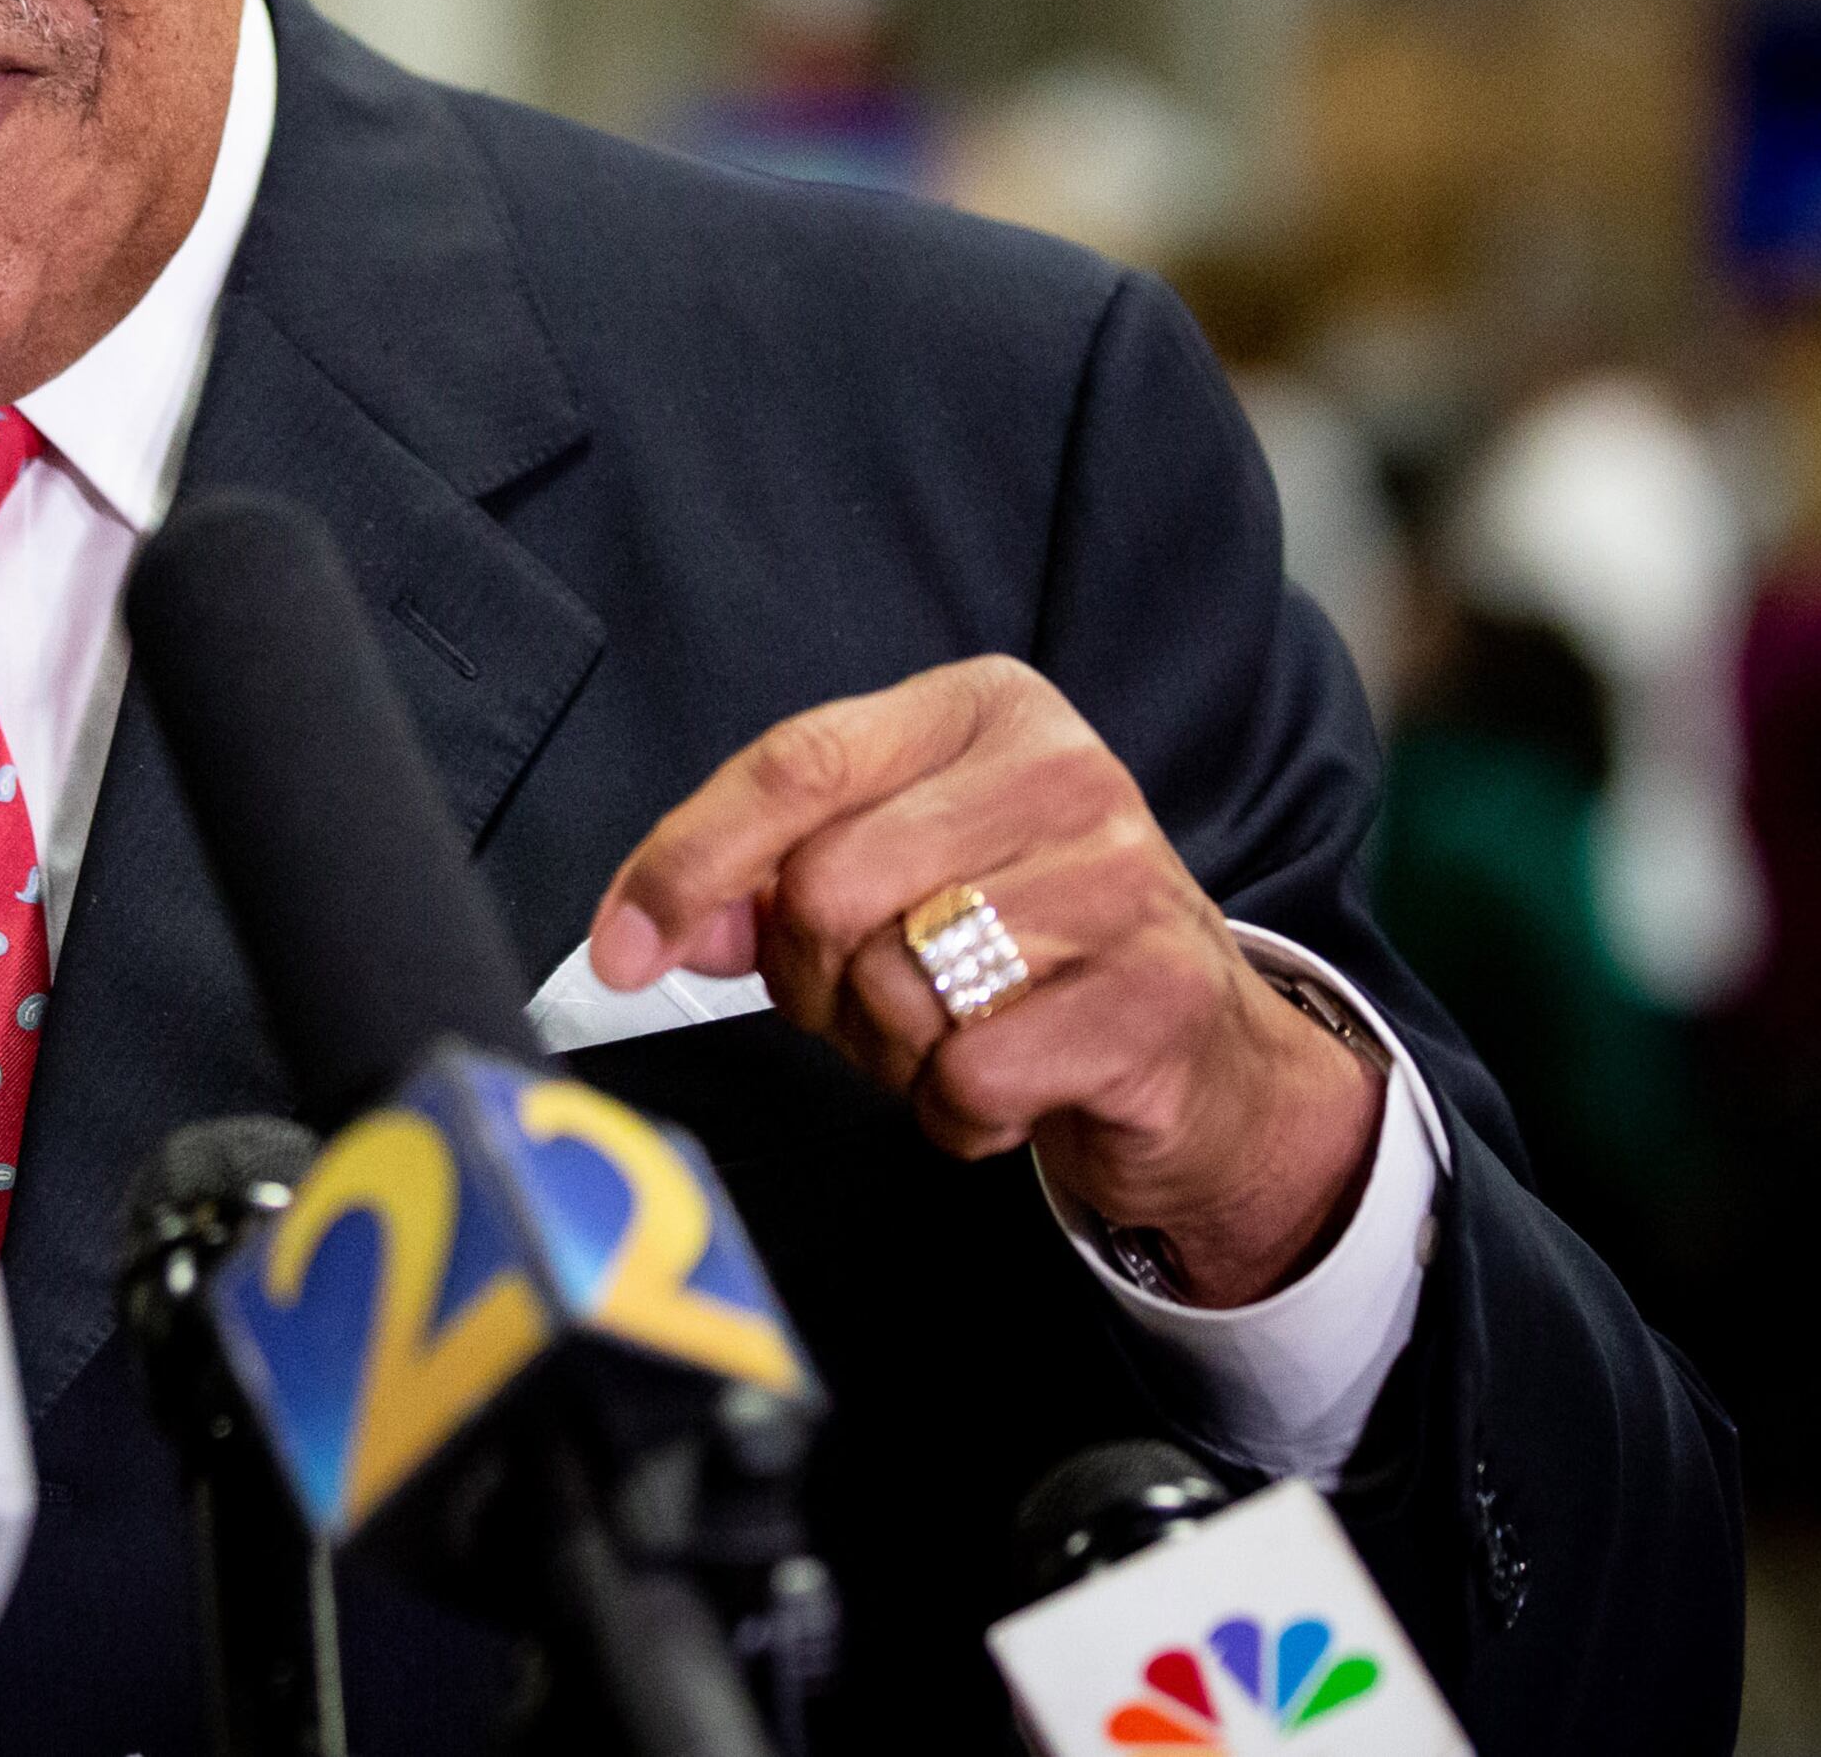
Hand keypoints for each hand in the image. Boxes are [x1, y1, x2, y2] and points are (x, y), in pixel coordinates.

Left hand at [586, 656, 1380, 1305]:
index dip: (689, 864)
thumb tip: (644, 929)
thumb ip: (763, 882)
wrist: (1201, 1056)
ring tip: (948, 1036)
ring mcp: (1123, 880)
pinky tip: (1003, 1087)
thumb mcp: (887, 878)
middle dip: (812, 981)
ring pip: (896, 985)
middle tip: (862, 1005)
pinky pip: (971, 1075)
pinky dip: (956, 1112)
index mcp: (983, 709)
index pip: (796, 766)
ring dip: (888, 1051)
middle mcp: (1064, 770)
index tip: (620, 951)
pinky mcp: (1156, 997)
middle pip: (829, 887)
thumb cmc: (1016, 949)